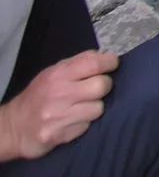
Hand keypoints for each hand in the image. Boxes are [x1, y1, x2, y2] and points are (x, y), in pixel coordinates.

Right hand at [0, 50, 118, 160]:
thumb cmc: (39, 95)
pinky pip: (87, 127)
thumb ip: (79, 62)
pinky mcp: (59, 135)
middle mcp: (59, 93)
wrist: (14, 127)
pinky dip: (83, 124)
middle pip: (102, 85)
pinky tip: (72, 121)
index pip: (94, 63)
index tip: (112, 64)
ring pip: (98, 108)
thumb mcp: (54, 72)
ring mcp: (58, 116)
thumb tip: (106, 56)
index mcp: (58, 74)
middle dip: (104, 86)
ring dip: (94, 108)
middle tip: (95, 89)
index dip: (110, 62)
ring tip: (81, 107)